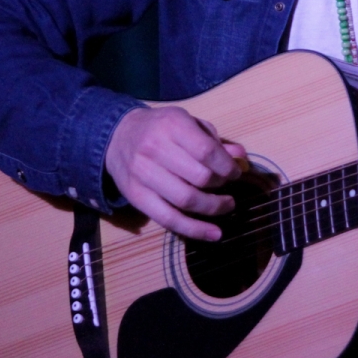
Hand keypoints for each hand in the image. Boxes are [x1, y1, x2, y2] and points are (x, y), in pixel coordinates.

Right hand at [104, 106, 246, 240]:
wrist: (117, 137)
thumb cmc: (161, 129)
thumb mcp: (188, 123)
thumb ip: (214, 140)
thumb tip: (240, 157)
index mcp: (172, 125)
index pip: (206, 151)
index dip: (227, 166)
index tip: (236, 173)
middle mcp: (154, 149)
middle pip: (198, 177)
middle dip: (220, 185)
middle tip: (227, 186)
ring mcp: (143, 175)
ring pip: (185, 200)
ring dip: (212, 207)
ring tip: (227, 205)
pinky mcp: (136, 197)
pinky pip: (168, 219)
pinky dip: (194, 229)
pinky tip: (214, 233)